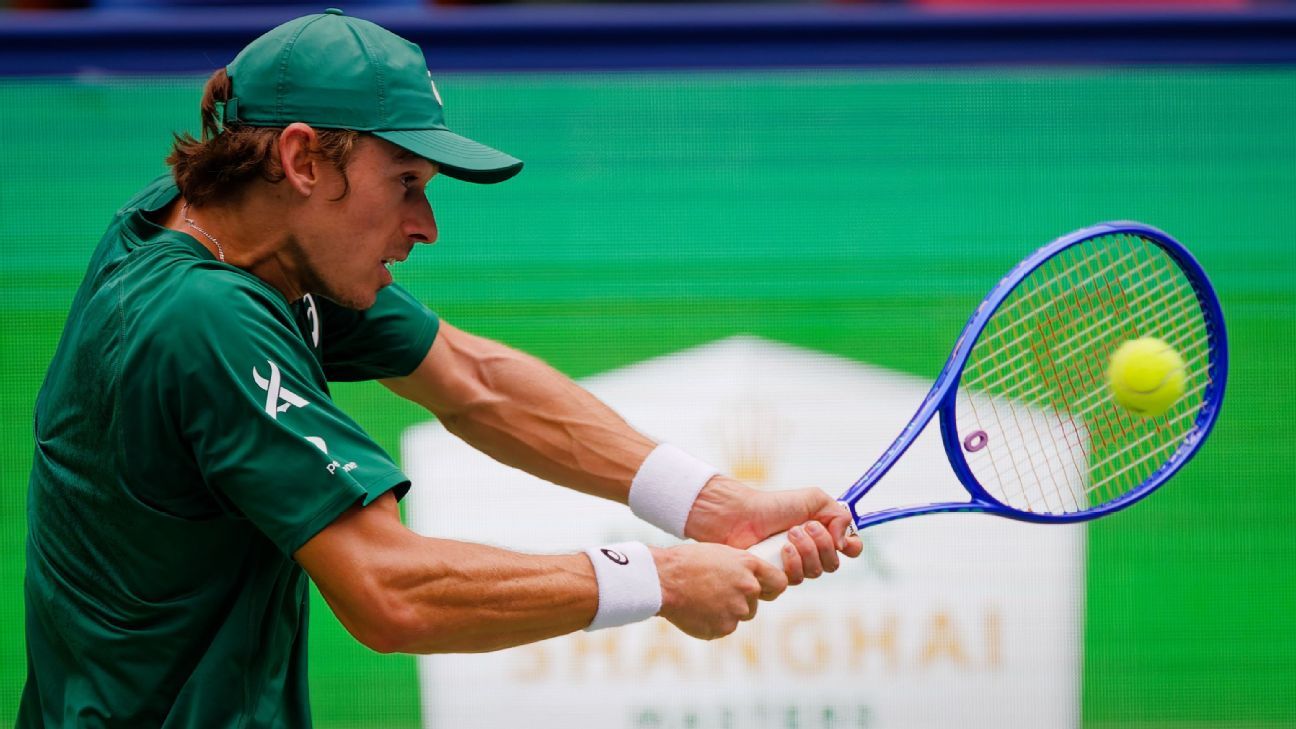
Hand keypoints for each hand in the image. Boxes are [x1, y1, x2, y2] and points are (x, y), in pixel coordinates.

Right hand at [651, 542, 787, 639]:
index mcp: (749, 566)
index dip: (771, 588)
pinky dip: (712, 623)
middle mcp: (748, 588)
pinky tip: (696, 610)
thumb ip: (742, 570)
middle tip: (714, 592)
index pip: (779, 583)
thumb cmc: (687, 562)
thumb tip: (754, 584)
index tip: (764, 590)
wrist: (662, 580)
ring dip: (725, 612)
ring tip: (701, 599)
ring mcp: (737, 611)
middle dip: (740, 601)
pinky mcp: (723, 628)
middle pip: (754, 603)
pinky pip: (723, 628)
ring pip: (738, 616)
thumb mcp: (721, 555)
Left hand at [683, 477, 863, 584]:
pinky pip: (794, 582)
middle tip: (802, 526)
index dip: (852, 547)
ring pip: (815, 573)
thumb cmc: (773, 506)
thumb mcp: (812, 499)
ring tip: (788, 535)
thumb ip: (838, 514)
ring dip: (805, 551)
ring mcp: (793, 568)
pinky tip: (780, 550)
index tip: (843, 540)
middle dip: (821, 544)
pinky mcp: (776, 579)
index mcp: (822, 534)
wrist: (740, 515)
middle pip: (833, 564)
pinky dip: (791, 564)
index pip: (849, 549)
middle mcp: (810, 553)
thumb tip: (843, 541)